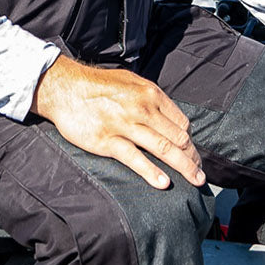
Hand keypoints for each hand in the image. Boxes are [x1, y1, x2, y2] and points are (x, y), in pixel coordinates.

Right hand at [32, 54, 204, 189]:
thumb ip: (150, 97)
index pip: (181, 122)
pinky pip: (134, 159)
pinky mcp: (107, 141)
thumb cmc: (98, 84)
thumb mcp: (130, 81)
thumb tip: (168, 115)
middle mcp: (142, 109)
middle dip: (192, 157)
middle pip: (178, 137)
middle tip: (199, 173)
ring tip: (196, 181)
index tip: (191, 153)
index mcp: (150, 94)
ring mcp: (125, 125)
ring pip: (163, 148)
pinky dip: (151, 172)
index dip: (190, 141)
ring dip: (184, 167)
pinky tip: (163, 183)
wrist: (64, 87)